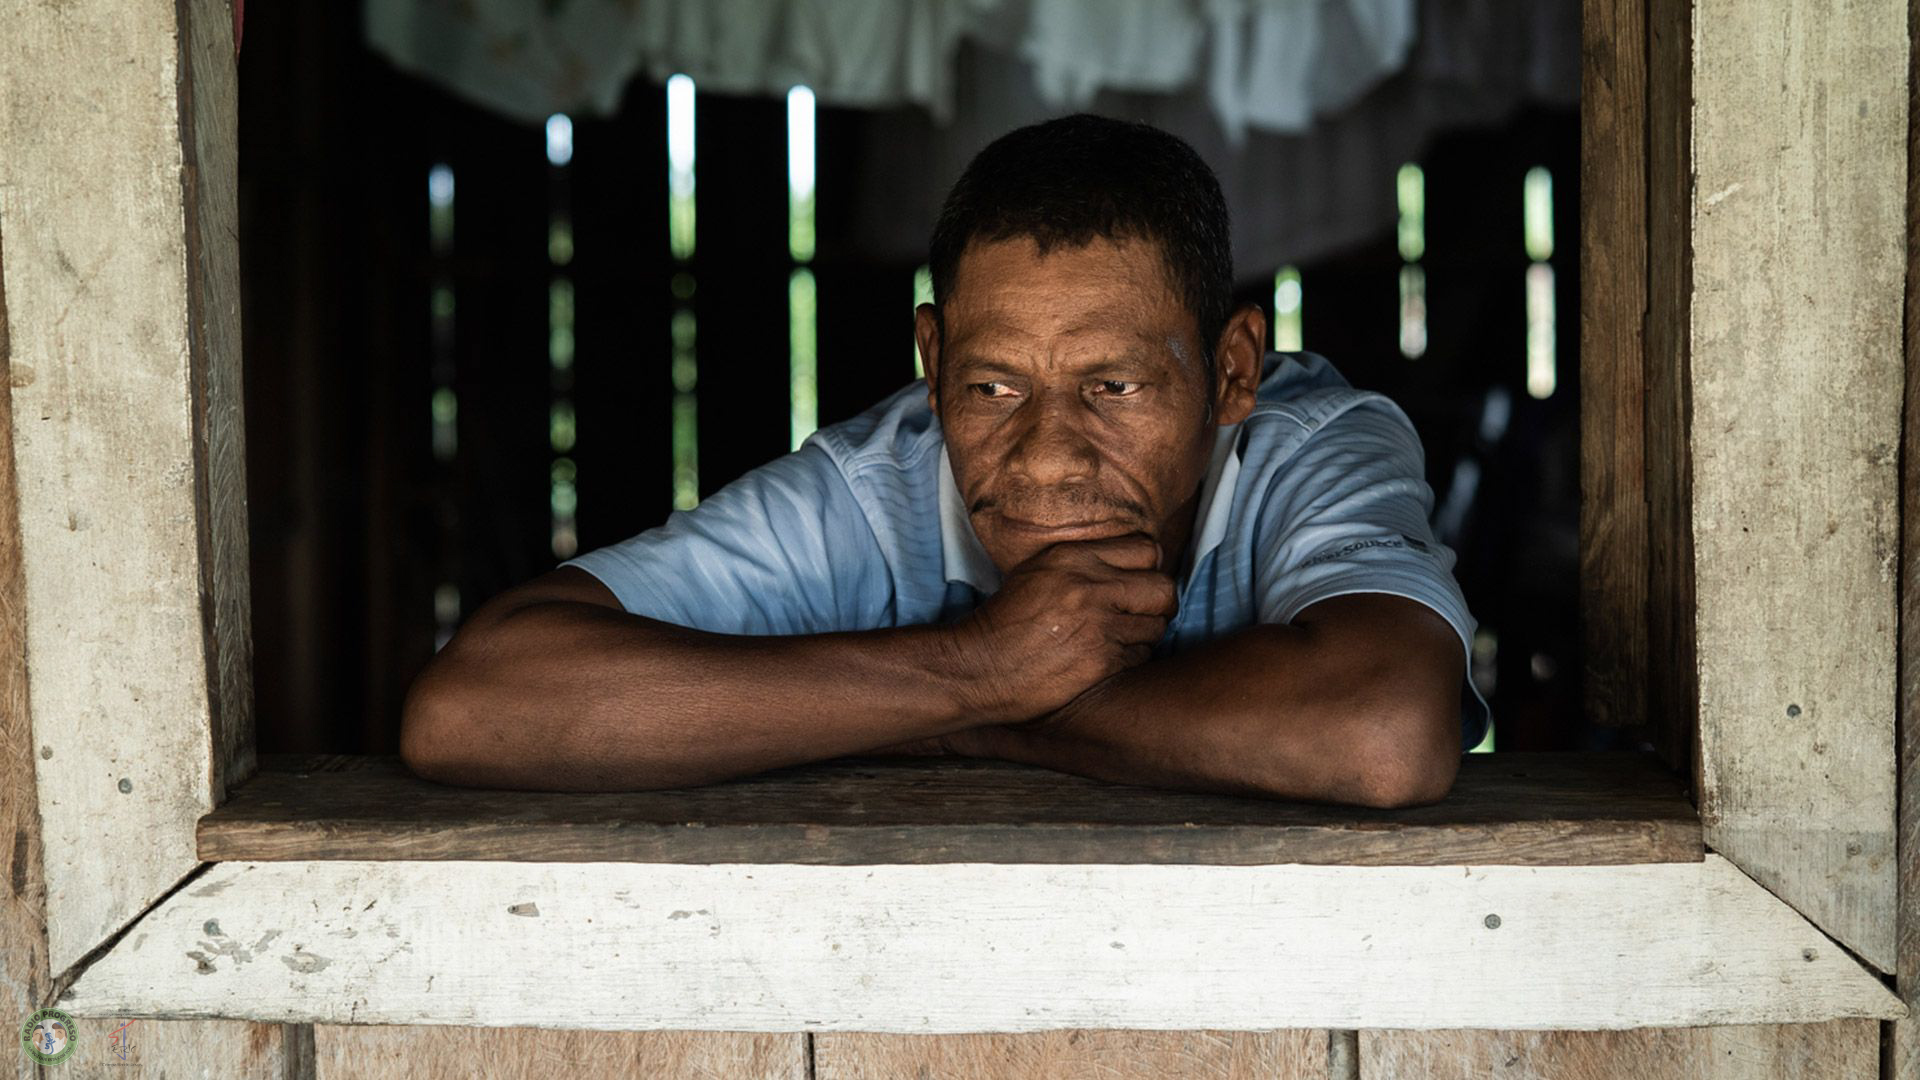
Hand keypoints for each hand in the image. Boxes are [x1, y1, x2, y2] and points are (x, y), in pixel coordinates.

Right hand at [944, 532, 1176, 723]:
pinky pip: (1140, 655)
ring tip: (1120, 639)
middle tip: (1145, 614)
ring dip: (1144, 634)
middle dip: (1160, 603)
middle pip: (1163, 587)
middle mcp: (1090, 586)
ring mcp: (1098, 625)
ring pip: (1156, 625)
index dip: (1149, 568)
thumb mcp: (1037, 571)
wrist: (978, 667)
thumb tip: (1132, 560)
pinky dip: (1130, 658)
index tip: (1140, 583)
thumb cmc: (1005, 621)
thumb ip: (1082, 562)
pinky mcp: (1100, 661)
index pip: (1146, 549)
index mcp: (1073, 557)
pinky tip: (1106, 660)